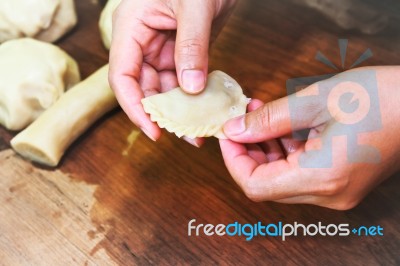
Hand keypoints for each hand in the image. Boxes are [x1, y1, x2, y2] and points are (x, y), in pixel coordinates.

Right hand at [109, 0, 235, 143]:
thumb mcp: (195, 7)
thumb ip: (191, 46)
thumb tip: (190, 88)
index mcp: (131, 28)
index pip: (122, 76)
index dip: (134, 107)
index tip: (153, 131)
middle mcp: (142, 42)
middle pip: (143, 87)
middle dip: (162, 114)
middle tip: (186, 136)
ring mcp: (161, 48)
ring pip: (164, 88)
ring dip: (179, 110)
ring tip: (198, 130)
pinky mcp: (181, 52)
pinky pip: (182, 80)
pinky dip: (192, 96)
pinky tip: (205, 109)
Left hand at [220, 66, 399, 209]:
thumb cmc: (381, 97)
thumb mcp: (316, 100)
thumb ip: (270, 119)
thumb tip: (236, 130)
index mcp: (323, 177)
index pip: (255, 184)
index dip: (234, 159)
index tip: (228, 133)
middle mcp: (329, 195)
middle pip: (266, 185)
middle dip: (248, 152)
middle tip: (244, 119)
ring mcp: (337, 193)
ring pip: (281, 180)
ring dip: (266, 150)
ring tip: (263, 116)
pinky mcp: (340, 184)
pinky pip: (300, 175)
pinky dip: (285, 153)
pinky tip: (284, 126)